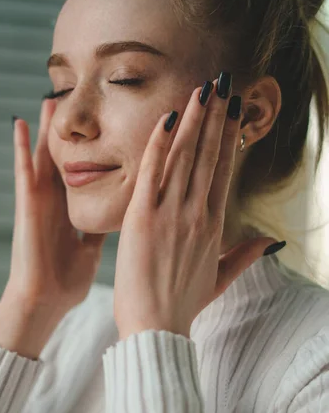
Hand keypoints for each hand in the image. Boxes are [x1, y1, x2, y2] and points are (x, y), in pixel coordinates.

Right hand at [4, 98, 106, 320]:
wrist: (45, 302)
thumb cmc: (65, 283)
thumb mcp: (91, 251)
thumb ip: (100, 233)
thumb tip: (120, 222)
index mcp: (75, 211)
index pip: (89, 174)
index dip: (99, 152)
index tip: (114, 129)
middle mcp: (58, 202)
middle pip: (69, 158)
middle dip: (75, 133)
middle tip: (83, 101)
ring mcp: (41, 202)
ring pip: (45, 157)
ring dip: (47, 129)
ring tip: (51, 97)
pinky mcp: (26, 206)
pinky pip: (22, 172)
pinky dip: (20, 148)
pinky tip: (20, 123)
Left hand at [114, 77, 277, 340]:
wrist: (157, 328)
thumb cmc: (182, 305)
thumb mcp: (219, 279)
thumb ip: (244, 255)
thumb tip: (269, 241)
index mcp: (213, 226)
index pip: (222, 172)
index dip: (228, 138)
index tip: (233, 111)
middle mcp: (196, 214)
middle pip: (209, 157)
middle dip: (216, 118)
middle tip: (222, 84)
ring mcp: (171, 215)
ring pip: (185, 159)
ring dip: (194, 122)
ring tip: (202, 91)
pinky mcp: (142, 219)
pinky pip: (153, 174)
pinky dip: (160, 146)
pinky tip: (168, 119)